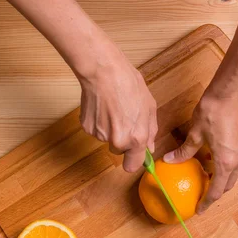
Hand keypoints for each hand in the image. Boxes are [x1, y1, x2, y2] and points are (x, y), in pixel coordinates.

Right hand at [79, 48, 157, 171]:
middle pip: (118, 151)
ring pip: (107, 139)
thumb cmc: (129, 84)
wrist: (103, 71)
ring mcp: (100, 135)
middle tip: (123, 119)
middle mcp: (118, 140)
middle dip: (122, 140)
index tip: (133, 156)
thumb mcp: (149, 107)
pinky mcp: (87, 127)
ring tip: (113, 108)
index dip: (132, 161)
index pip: (131, 166)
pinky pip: (95, 131)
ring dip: (110, 129)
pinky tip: (102, 107)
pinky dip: (99, 122)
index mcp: (136, 138)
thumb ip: (150, 131)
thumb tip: (149, 148)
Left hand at [164, 90, 237, 213]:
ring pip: (233, 175)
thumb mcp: (195, 133)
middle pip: (227, 185)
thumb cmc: (212, 110)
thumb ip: (184, 151)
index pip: (216, 190)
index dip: (207, 202)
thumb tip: (168, 160)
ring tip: (206, 181)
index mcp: (226, 161)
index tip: (199, 210)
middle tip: (201, 198)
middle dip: (215, 193)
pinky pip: (235, 164)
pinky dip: (225, 169)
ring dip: (221, 181)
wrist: (230, 92)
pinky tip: (212, 164)